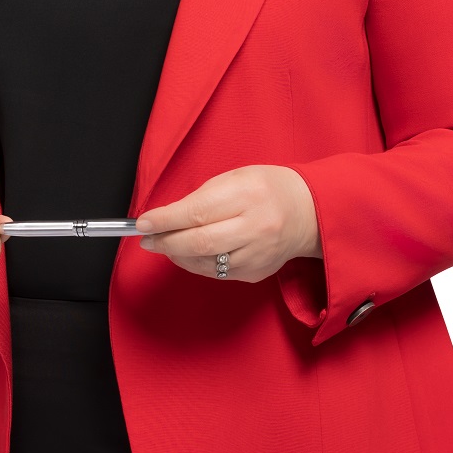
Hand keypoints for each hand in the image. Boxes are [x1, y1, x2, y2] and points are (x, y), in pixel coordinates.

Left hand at [133, 165, 319, 282]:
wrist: (309, 212)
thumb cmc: (266, 189)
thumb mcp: (235, 178)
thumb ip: (201, 198)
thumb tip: (165, 218)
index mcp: (248, 194)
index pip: (197, 211)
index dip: (165, 220)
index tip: (143, 223)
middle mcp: (256, 226)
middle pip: (199, 242)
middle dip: (166, 242)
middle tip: (147, 240)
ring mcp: (258, 254)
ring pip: (205, 263)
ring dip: (178, 255)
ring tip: (166, 245)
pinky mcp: (257, 273)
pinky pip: (217, 273)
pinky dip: (196, 264)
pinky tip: (189, 254)